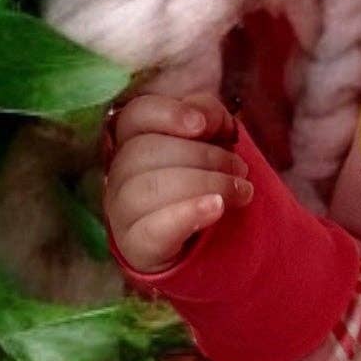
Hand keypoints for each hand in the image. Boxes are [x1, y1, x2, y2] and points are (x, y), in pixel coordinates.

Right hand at [104, 89, 252, 271]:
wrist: (203, 245)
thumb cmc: (203, 184)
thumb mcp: (213, 142)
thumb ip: (209, 118)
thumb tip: (204, 115)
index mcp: (134, 141)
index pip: (136, 115)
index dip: (168, 114)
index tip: (203, 125)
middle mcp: (119, 173)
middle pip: (145, 151)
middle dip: (204, 156)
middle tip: (241, 169)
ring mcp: (122, 212)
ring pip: (147, 188)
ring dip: (205, 184)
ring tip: (241, 192)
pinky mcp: (136, 246)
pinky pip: (154, 228)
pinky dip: (187, 214)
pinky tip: (216, 208)